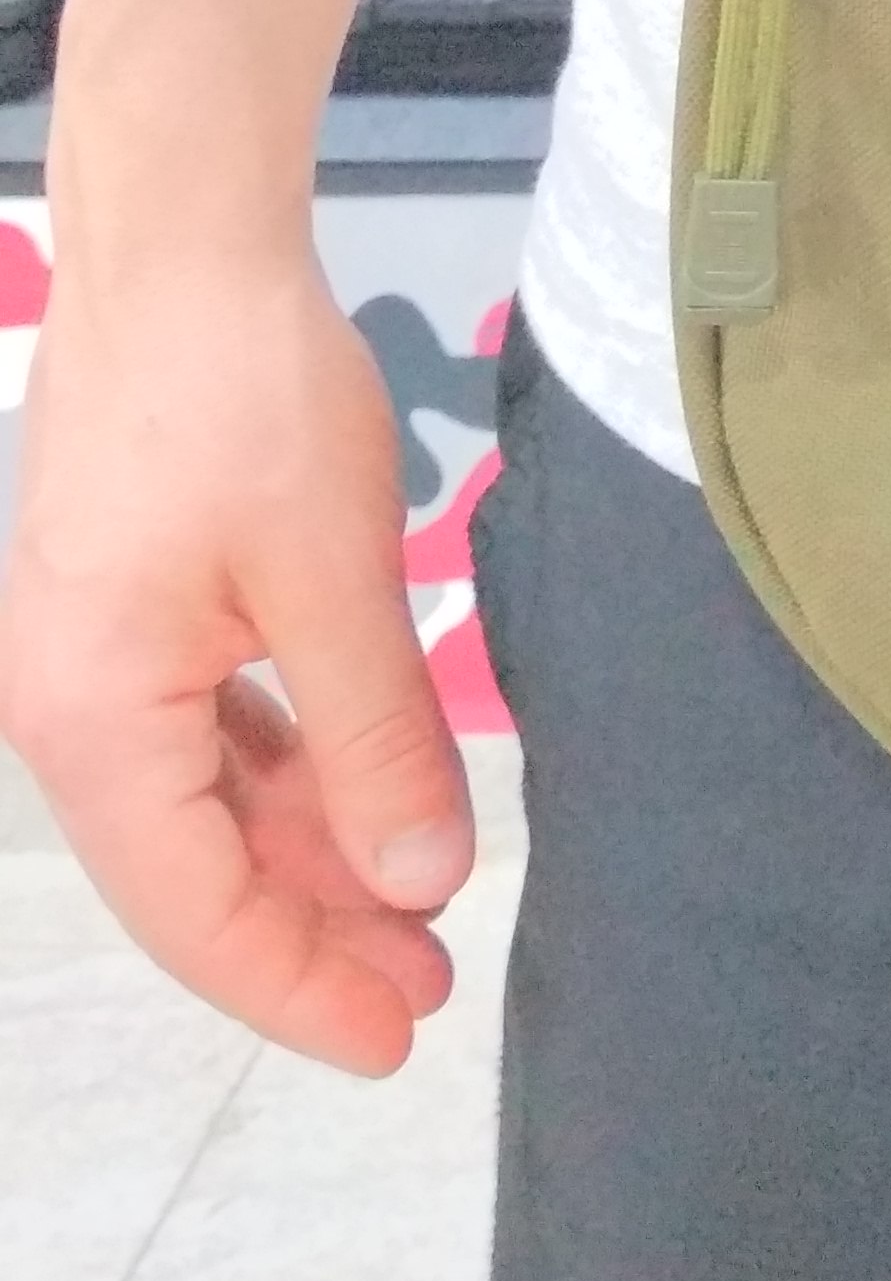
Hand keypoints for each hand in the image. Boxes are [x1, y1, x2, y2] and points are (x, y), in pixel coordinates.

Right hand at [0, 246, 473, 1073]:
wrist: (184, 244)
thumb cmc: (247, 396)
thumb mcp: (335, 577)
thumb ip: (376, 737)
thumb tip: (420, 878)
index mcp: (92, 721)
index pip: (198, 912)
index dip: (299, 985)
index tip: (399, 1036)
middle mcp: (67, 707)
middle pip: (196, 868)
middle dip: (314, 931)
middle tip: (433, 985)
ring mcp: (93, 655)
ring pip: (207, 800)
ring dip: (309, 852)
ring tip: (419, 904)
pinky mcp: (131, 606)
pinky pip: (209, 728)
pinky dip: (287, 771)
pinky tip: (362, 797)